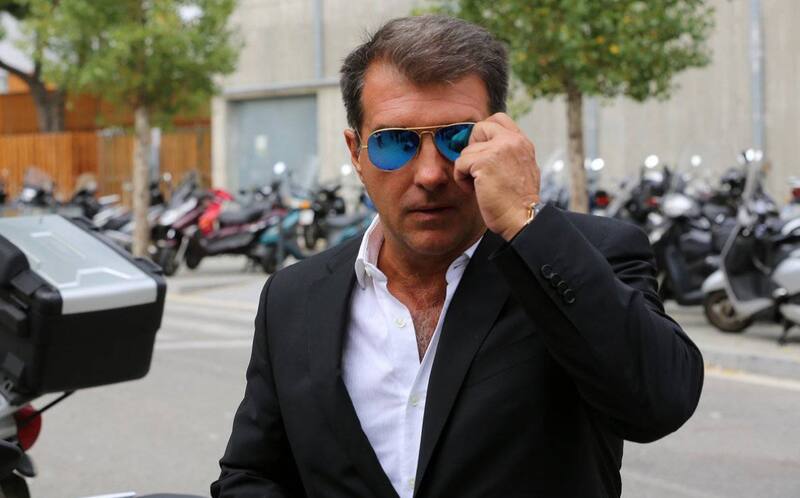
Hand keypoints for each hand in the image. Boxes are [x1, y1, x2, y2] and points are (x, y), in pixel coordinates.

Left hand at [454, 113, 540, 240]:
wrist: (523, 218)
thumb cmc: (518, 202)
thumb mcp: (521, 169)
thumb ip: (508, 154)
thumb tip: (486, 149)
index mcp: (522, 142)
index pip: (498, 119)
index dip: (484, 133)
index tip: (482, 153)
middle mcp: (512, 141)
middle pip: (479, 128)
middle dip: (472, 147)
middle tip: (477, 169)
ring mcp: (499, 149)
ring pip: (466, 150)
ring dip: (467, 170)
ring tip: (479, 186)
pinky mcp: (484, 161)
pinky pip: (460, 163)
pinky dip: (461, 179)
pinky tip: (474, 190)